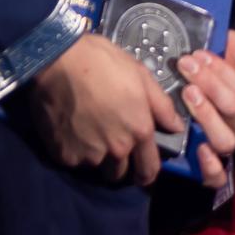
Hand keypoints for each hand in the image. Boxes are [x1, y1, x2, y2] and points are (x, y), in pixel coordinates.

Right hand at [26, 34, 176, 186]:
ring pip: (95, 167)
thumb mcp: (141, 76)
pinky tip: (70, 130)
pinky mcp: (63, 154)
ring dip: (95, 157)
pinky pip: (72, 160)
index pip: (149, 170)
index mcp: (139, 131)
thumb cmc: (103, 63)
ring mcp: (88, 155)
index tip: (141, 169)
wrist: (58, 60)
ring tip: (89, 133)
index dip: (147, 173)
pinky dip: (73, 151)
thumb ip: (162, 106)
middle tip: (110, 144)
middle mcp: (116, 149)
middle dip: (119, 165)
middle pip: (120, 174)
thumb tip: (176, 127)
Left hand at [179, 32, 234, 155]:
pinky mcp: (208, 164)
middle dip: (210, 84)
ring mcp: (226, 144)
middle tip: (186, 66)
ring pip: (226, 139)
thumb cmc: (217, 60)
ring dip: (207, 115)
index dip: (224, 72)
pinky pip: (217, 176)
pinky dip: (210, 166)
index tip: (199, 55)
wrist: (189, 74)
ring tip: (187, 93)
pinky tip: (198, 147)